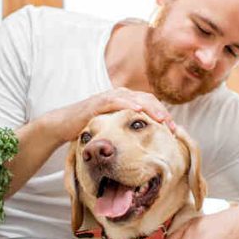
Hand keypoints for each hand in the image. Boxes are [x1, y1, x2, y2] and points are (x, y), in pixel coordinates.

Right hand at [49, 87, 174, 140]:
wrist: (64, 124)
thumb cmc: (89, 127)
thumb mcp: (113, 128)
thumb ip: (127, 130)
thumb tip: (145, 143)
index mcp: (126, 100)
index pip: (150, 103)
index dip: (163, 114)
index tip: (174, 129)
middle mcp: (120, 95)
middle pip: (147, 99)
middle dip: (161, 112)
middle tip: (172, 126)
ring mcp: (109, 97)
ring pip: (135, 98)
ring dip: (150, 108)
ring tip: (161, 119)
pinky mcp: (98, 102)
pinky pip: (116, 100)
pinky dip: (128, 103)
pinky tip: (138, 110)